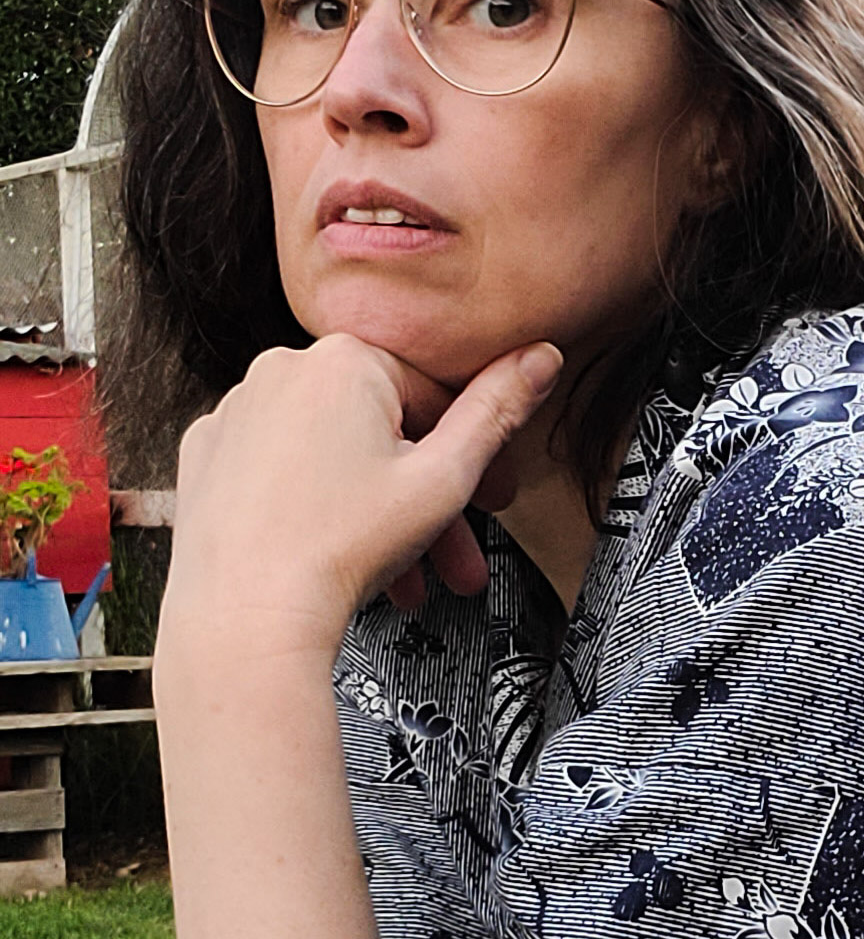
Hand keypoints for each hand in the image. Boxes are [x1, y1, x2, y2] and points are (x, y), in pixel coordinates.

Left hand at [158, 333, 562, 658]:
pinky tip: (333, 549)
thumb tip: (541, 355)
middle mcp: (281, 368)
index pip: (431, 396)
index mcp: (344, 357)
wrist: (244, 624)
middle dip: (425, 499)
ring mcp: (235, 412)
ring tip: (401, 581)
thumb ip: (498, 410)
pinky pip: (278, 467)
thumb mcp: (446, 478)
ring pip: (331, 452)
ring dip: (374, 510)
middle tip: (454, 556)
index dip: (471, 455)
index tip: (491, 503)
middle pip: (381, 430)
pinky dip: (310, 500)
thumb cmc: (343, 549)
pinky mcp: (205, 456)